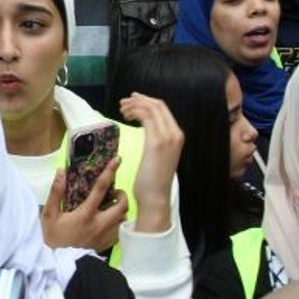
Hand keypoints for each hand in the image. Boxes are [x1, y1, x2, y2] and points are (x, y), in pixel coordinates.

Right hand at [42, 161, 127, 252]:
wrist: (57, 264)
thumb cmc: (52, 238)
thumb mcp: (49, 215)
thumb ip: (56, 192)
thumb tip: (61, 172)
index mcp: (85, 214)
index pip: (101, 189)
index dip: (110, 172)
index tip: (117, 160)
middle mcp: (99, 224)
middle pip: (121, 205)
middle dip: (122, 195)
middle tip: (115, 192)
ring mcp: (105, 236)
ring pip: (123, 219)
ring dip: (121, 209)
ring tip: (112, 206)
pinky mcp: (106, 245)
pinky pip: (119, 231)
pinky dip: (118, 223)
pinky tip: (109, 221)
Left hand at [119, 94, 182, 233]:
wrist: (155, 198)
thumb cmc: (152, 180)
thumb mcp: (157, 155)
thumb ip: (156, 140)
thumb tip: (148, 128)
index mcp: (177, 136)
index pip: (163, 109)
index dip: (147, 101)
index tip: (132, 100)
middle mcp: (175, 134)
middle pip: (158, 105)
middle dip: (139, 99)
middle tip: (124, 102)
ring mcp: (168, 138)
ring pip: (151, 108)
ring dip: (134, 105)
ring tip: (122, 109)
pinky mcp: (156, 143)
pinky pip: (145, 117)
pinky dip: (134, 112)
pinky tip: (125, 116)